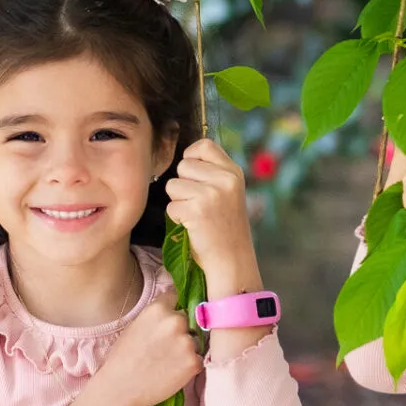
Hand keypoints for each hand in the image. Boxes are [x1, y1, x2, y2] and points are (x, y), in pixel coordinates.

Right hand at [91, 299, 204, 405]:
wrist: (120, 389)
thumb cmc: (122, 359)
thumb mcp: (135, 326)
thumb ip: (155, 317)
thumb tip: (170, 311)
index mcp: (158, 309)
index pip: (174, 296)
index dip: (171, 307)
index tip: (169, 317)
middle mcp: (175, 321)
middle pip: (187, 319)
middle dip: (180, 329)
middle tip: (165, 347)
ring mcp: (187, 342)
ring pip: (194, 339)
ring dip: (186, 348)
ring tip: (167, 362)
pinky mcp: (194, 362)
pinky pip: (198, 359)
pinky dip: (189, 365)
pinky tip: (173, 372)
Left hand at [164, 137, 259, 291]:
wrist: (232, 260)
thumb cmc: (225, 227)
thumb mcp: (229, 192)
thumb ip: (213, 172)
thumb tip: (186, 155)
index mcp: (234, 172)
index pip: (204, 145)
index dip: (192, 157)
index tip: (194, 176)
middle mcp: (225, 179)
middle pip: (183, 165)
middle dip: (183, 184)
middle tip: (198, 203)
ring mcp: (212, 194)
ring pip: (173, 185)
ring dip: (178, 202)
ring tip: (196, 215)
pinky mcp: (197, 211)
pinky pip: (171, 206)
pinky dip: (177, 218)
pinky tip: (193, 226)